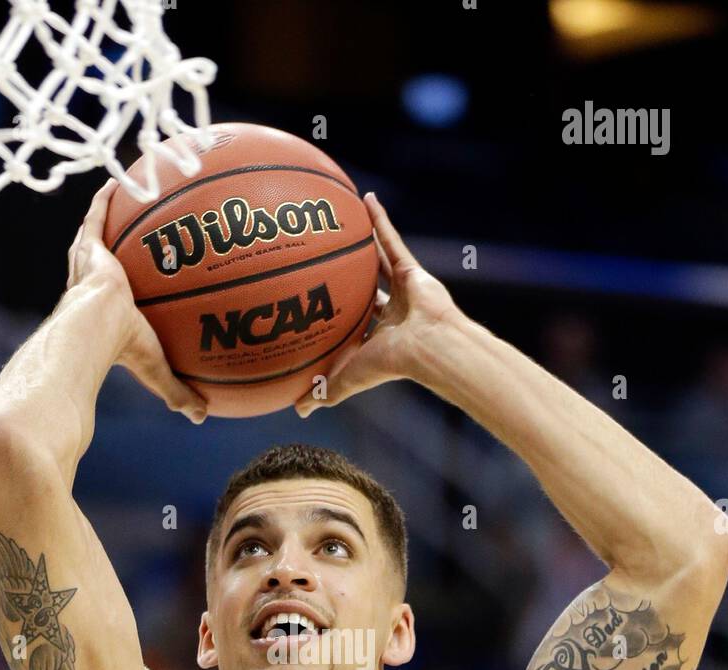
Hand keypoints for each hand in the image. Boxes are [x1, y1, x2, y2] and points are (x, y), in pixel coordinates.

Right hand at [67, 180, 207, 423]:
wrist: (94, 331)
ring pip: (98, 232)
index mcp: (104, 309)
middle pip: (102, 256)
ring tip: (125, 190)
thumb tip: (202, 416)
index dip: (122, 284)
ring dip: (108, 213)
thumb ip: (178, 390)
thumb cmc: (121, 353)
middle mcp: (92, 282)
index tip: (139, 276)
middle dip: (114, 241)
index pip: (114, 293)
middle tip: (132, 226)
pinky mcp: (90, 246)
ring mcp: (89, 262)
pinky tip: (124, 175)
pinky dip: (109, 197)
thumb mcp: (158, 371)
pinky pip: (99, 214)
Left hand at [294, 192, 457, 416]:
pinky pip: (391, 239)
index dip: (338, 314)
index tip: (318, 303)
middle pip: (364, 287)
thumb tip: (298, 411)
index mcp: (377, 336)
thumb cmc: (392, 365)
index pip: (353, 323)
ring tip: (342, 219)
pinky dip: (380, 220)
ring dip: (363, 241)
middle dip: (349, 275)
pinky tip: (365, 199)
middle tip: (325, 257)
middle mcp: (389, 311)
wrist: (429, 347)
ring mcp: (401, 288)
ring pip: (376, 259)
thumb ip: (324, 392)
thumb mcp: (349, 379)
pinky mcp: (411, 270)